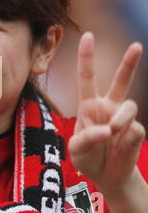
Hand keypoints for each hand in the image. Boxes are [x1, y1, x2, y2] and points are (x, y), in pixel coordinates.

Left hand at [69, 32, 145, 193]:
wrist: (106, 176)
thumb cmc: (86, 158)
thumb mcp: (76, 149)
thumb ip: (87, 138)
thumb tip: (109, 129)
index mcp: (88, 106)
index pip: (87, 77)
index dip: (87, 57)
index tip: (88, 35)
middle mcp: (108, 107)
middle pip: (120, 82)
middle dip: (129, 64)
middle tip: (137, 46)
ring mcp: (123, 118)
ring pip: (130, 107)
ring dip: (120, 120)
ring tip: (112, 133)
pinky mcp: (136, 132)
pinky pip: (135, 129)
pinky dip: (125, 140)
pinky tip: (119, 147)